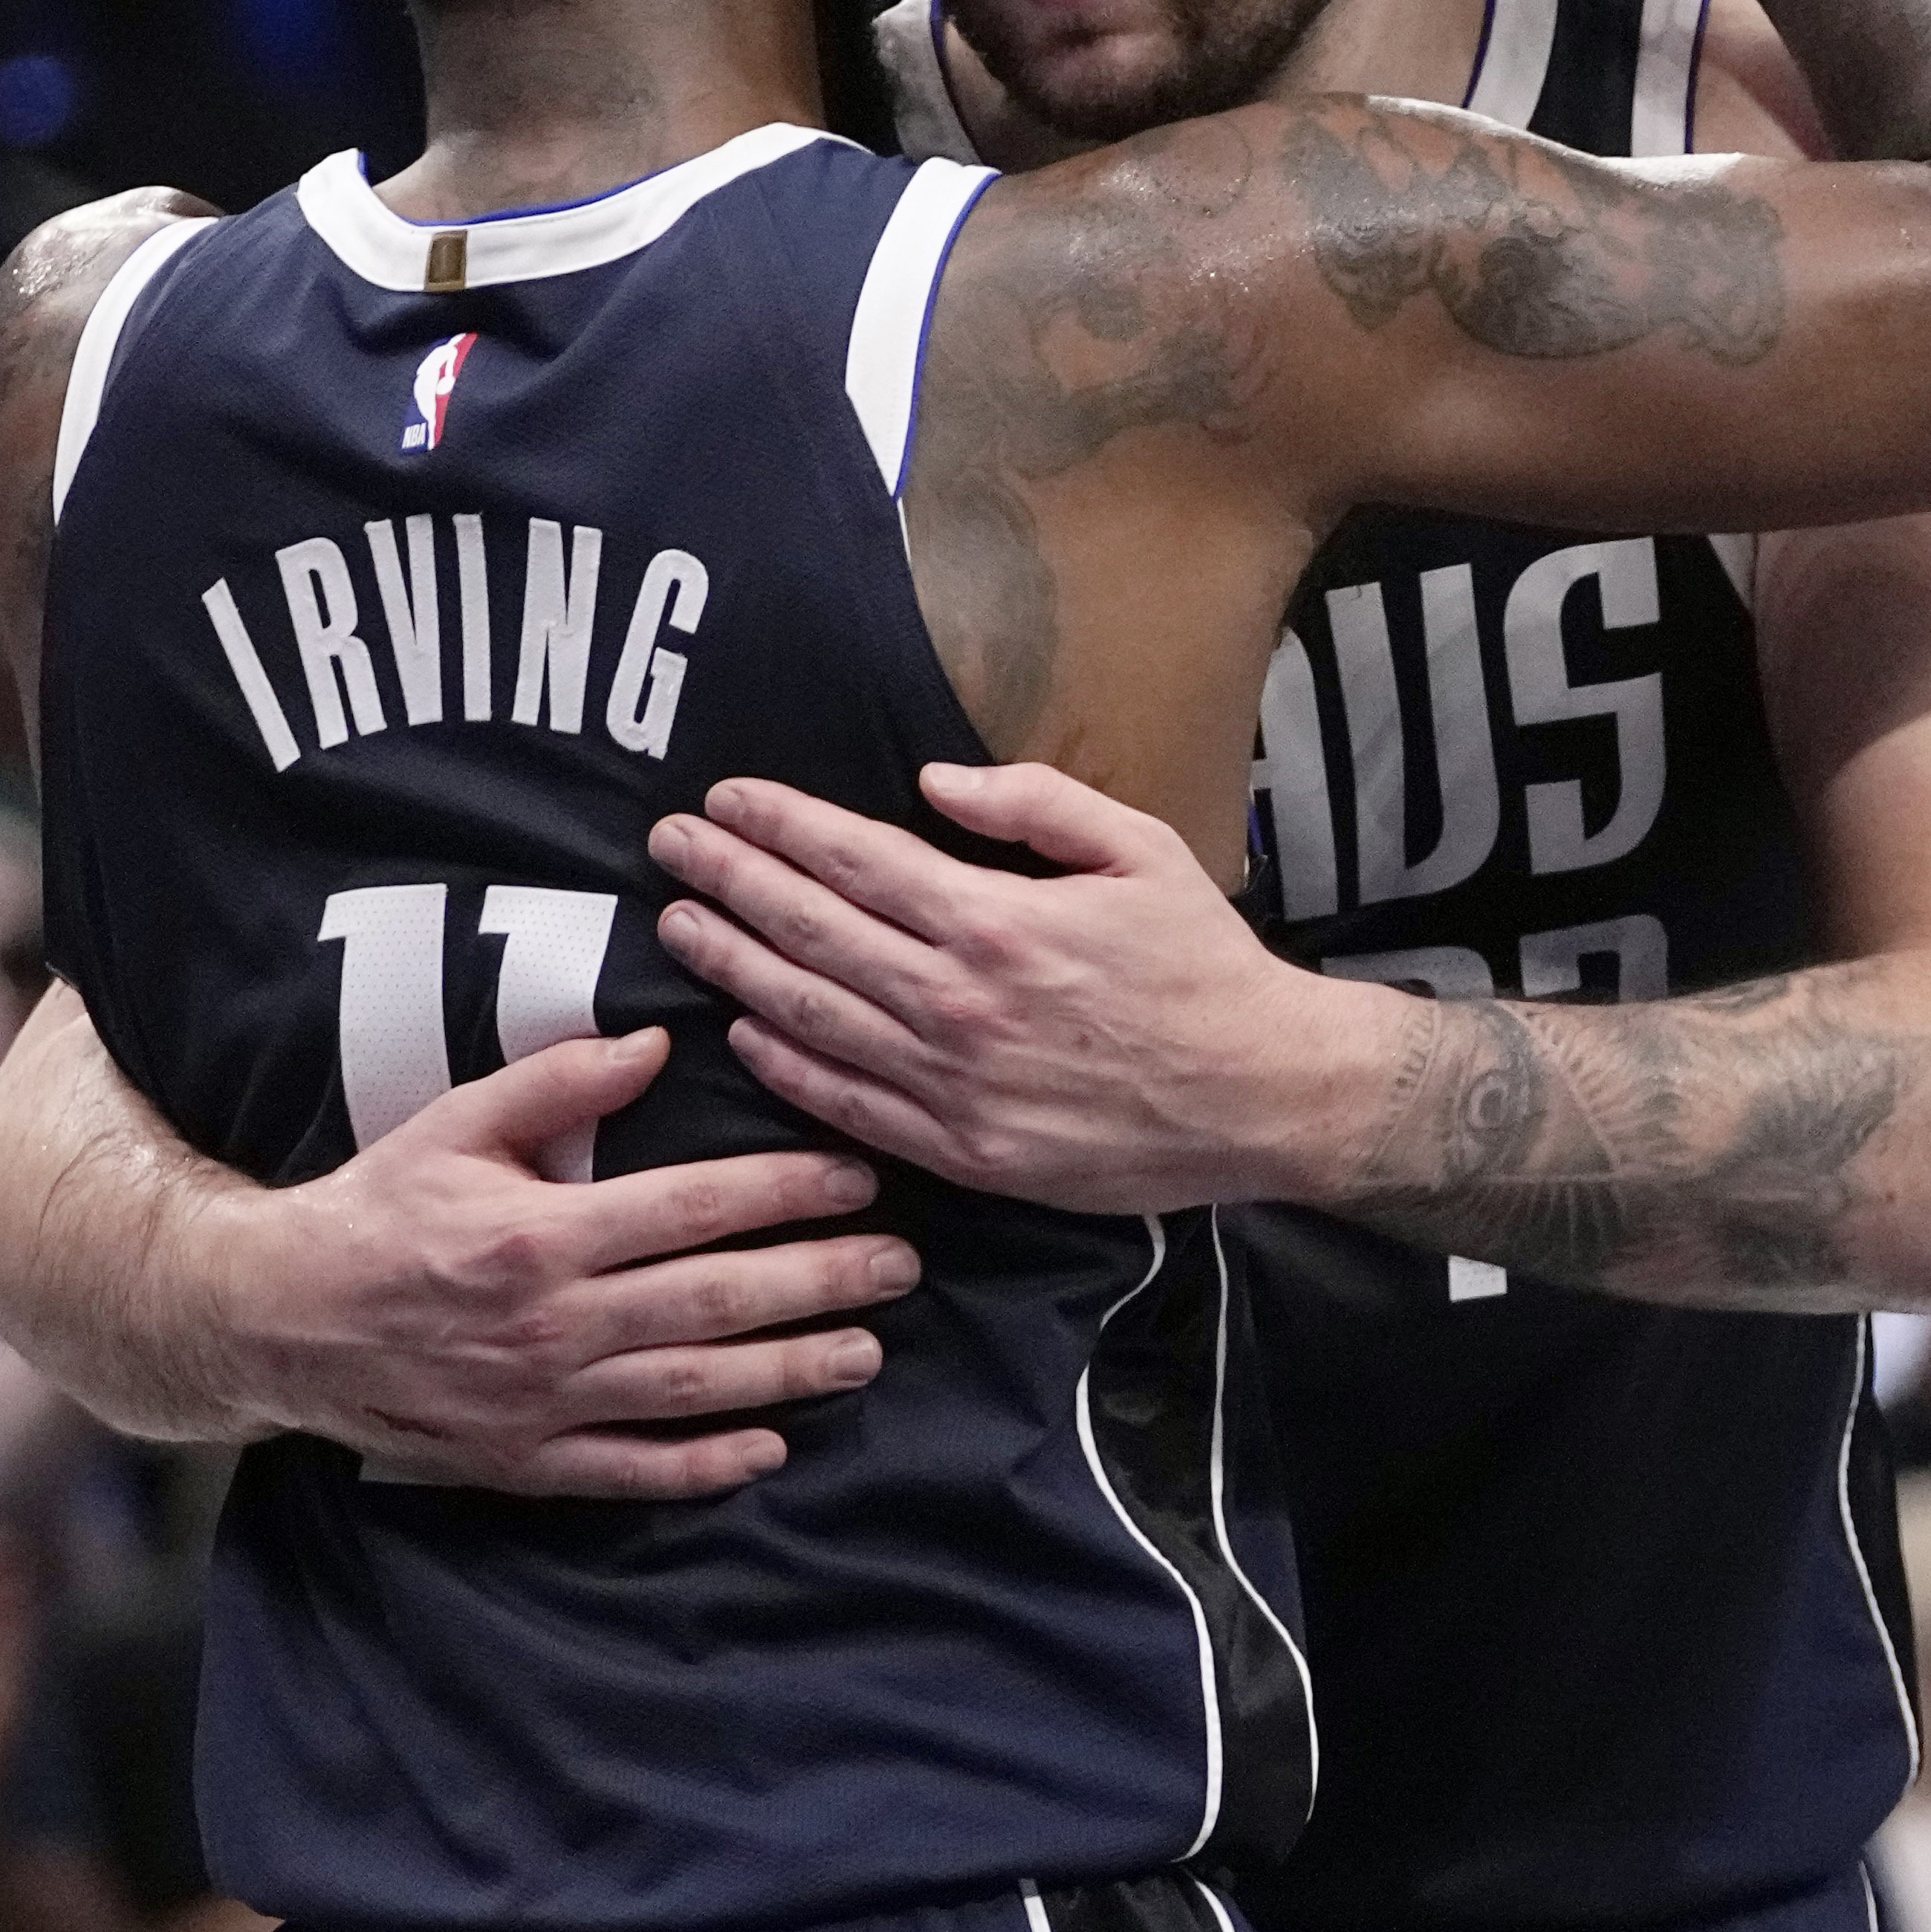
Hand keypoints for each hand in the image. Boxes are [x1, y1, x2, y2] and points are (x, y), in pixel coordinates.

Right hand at [219, 1024, 921, 1498]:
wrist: (282, 1319)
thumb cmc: (379, 1207)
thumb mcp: (454, 1123)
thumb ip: (556, 1081)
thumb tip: (655, 1044)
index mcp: (540, 1233)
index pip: (694, 1208)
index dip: (787, 1191)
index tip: (859, 1177)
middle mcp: (553, 1323)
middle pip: (716, 1301)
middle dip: (822, 1281)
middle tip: (902, 1265)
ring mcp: (543, 1400)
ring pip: (693, 1390)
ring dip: (790, 1372)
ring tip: (868, 1352)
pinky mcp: (526, 1460)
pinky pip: (632, 1470)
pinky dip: (705, 1465)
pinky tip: (771, 1447)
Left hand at [648, 765, 1347, 1214]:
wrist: (1261, 1096)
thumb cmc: (1203, 966)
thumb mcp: (1140, 850)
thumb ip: (1035, 805)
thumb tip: (936, 780)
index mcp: (997, 921)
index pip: (854, 861)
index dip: (778, 825)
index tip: (725, 798)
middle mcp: (958, 1003)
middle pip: (810, 932)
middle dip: (729, 880)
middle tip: (669, 846)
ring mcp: (952, 1084)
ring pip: (811, 1016)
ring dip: (734, 967)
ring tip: (680, 925)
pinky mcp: (961, 1151)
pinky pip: (848, 1103)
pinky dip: (787, 1065)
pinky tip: (744, 1031)